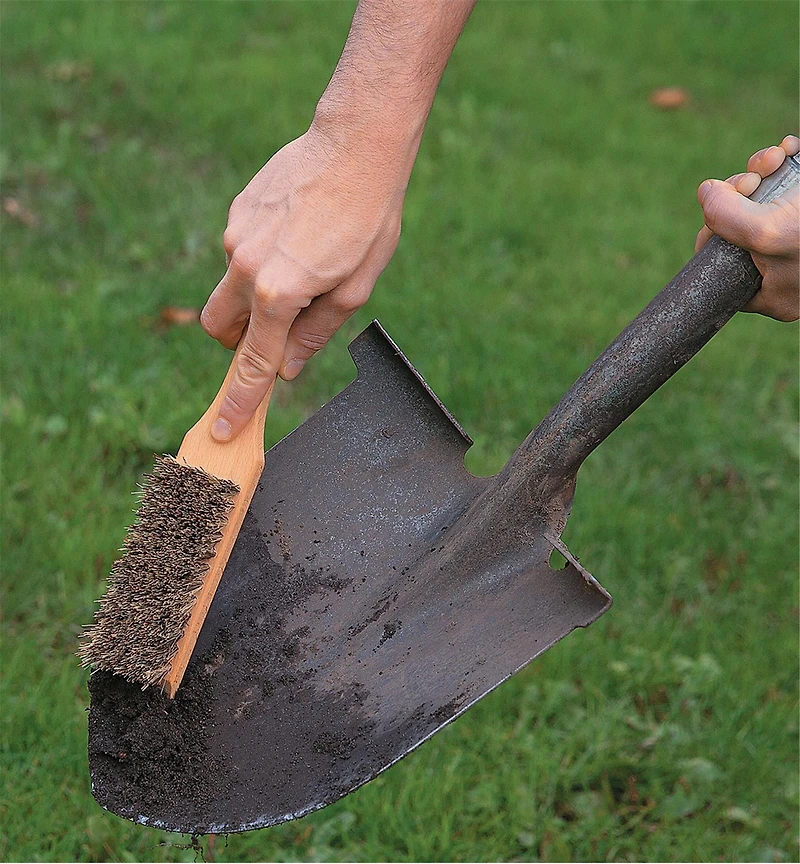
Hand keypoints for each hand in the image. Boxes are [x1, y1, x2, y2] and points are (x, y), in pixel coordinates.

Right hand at [200, 124, 404, 440]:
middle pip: (217, 326)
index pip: (251, 363)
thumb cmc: (368, 221)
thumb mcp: (355, 290)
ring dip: (254, 294)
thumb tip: (288, 368)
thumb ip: (315, 334)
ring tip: (304, 264)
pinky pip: (240, 250)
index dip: (239, 401)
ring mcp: (236, 236)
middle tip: (273, 332)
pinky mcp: (237, 210)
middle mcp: (246, 267)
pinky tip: (298, 234)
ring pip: (229, 286)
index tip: (222, 428)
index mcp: (279, 294)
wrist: (357, 145)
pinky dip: (260, 258)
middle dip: (236, 341)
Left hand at [695, 135, 798, 321]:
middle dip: (739, 192)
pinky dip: (785, 158)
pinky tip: (790, 147)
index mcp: (772, 294)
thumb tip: (705, 194)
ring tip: (776, 155)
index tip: (717, 209)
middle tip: (752, 177)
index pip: (720, 265)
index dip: (711, 231)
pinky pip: (788, 180)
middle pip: (737, 226)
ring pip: (761, 198)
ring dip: (761, 168)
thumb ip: (725, 220)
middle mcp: (785, 268)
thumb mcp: (768, 235)